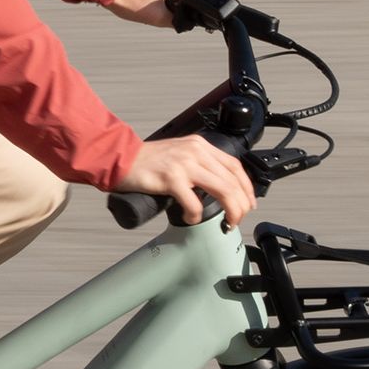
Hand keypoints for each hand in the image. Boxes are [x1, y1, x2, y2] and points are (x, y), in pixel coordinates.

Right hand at [116, 134, 256, 228]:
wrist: (120, 157)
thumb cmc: (147, 160)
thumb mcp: (180, 153)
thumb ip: (198, 164)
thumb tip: (216, 187)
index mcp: (200, 146)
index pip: (235, 166)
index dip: (246, 187)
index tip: (248, 203)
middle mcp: (196, 152)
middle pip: (233, 181)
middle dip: (241, 205)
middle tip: (237, 218)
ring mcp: (184, 164)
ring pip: (222, 190)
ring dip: (230, 211)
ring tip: (227, 222)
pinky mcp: (171, 178)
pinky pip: (194, 202)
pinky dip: (196, 215)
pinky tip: (191, 218)